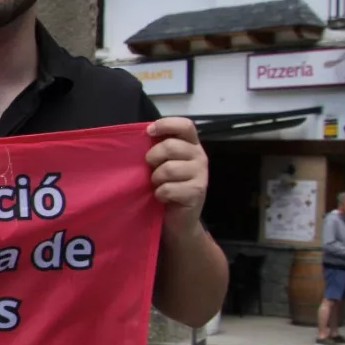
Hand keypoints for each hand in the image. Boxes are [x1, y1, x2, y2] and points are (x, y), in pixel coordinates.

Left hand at [146, 117, 207, 238]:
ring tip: (158, 185)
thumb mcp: (162, 164)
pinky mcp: (197, 192)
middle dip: (153, 157)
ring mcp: (201, 175)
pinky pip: (168, 188)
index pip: (185, 125)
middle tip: (150, 168)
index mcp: (191, 145)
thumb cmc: (166, 187)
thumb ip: (159, 148)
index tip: (149, 132)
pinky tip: (163, 198)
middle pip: (171, 146)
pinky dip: (160, 194)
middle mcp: (200, 156)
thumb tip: (143, 134)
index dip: (166, 124)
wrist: (177, 220)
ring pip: (169, 168)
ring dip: (156, 179)